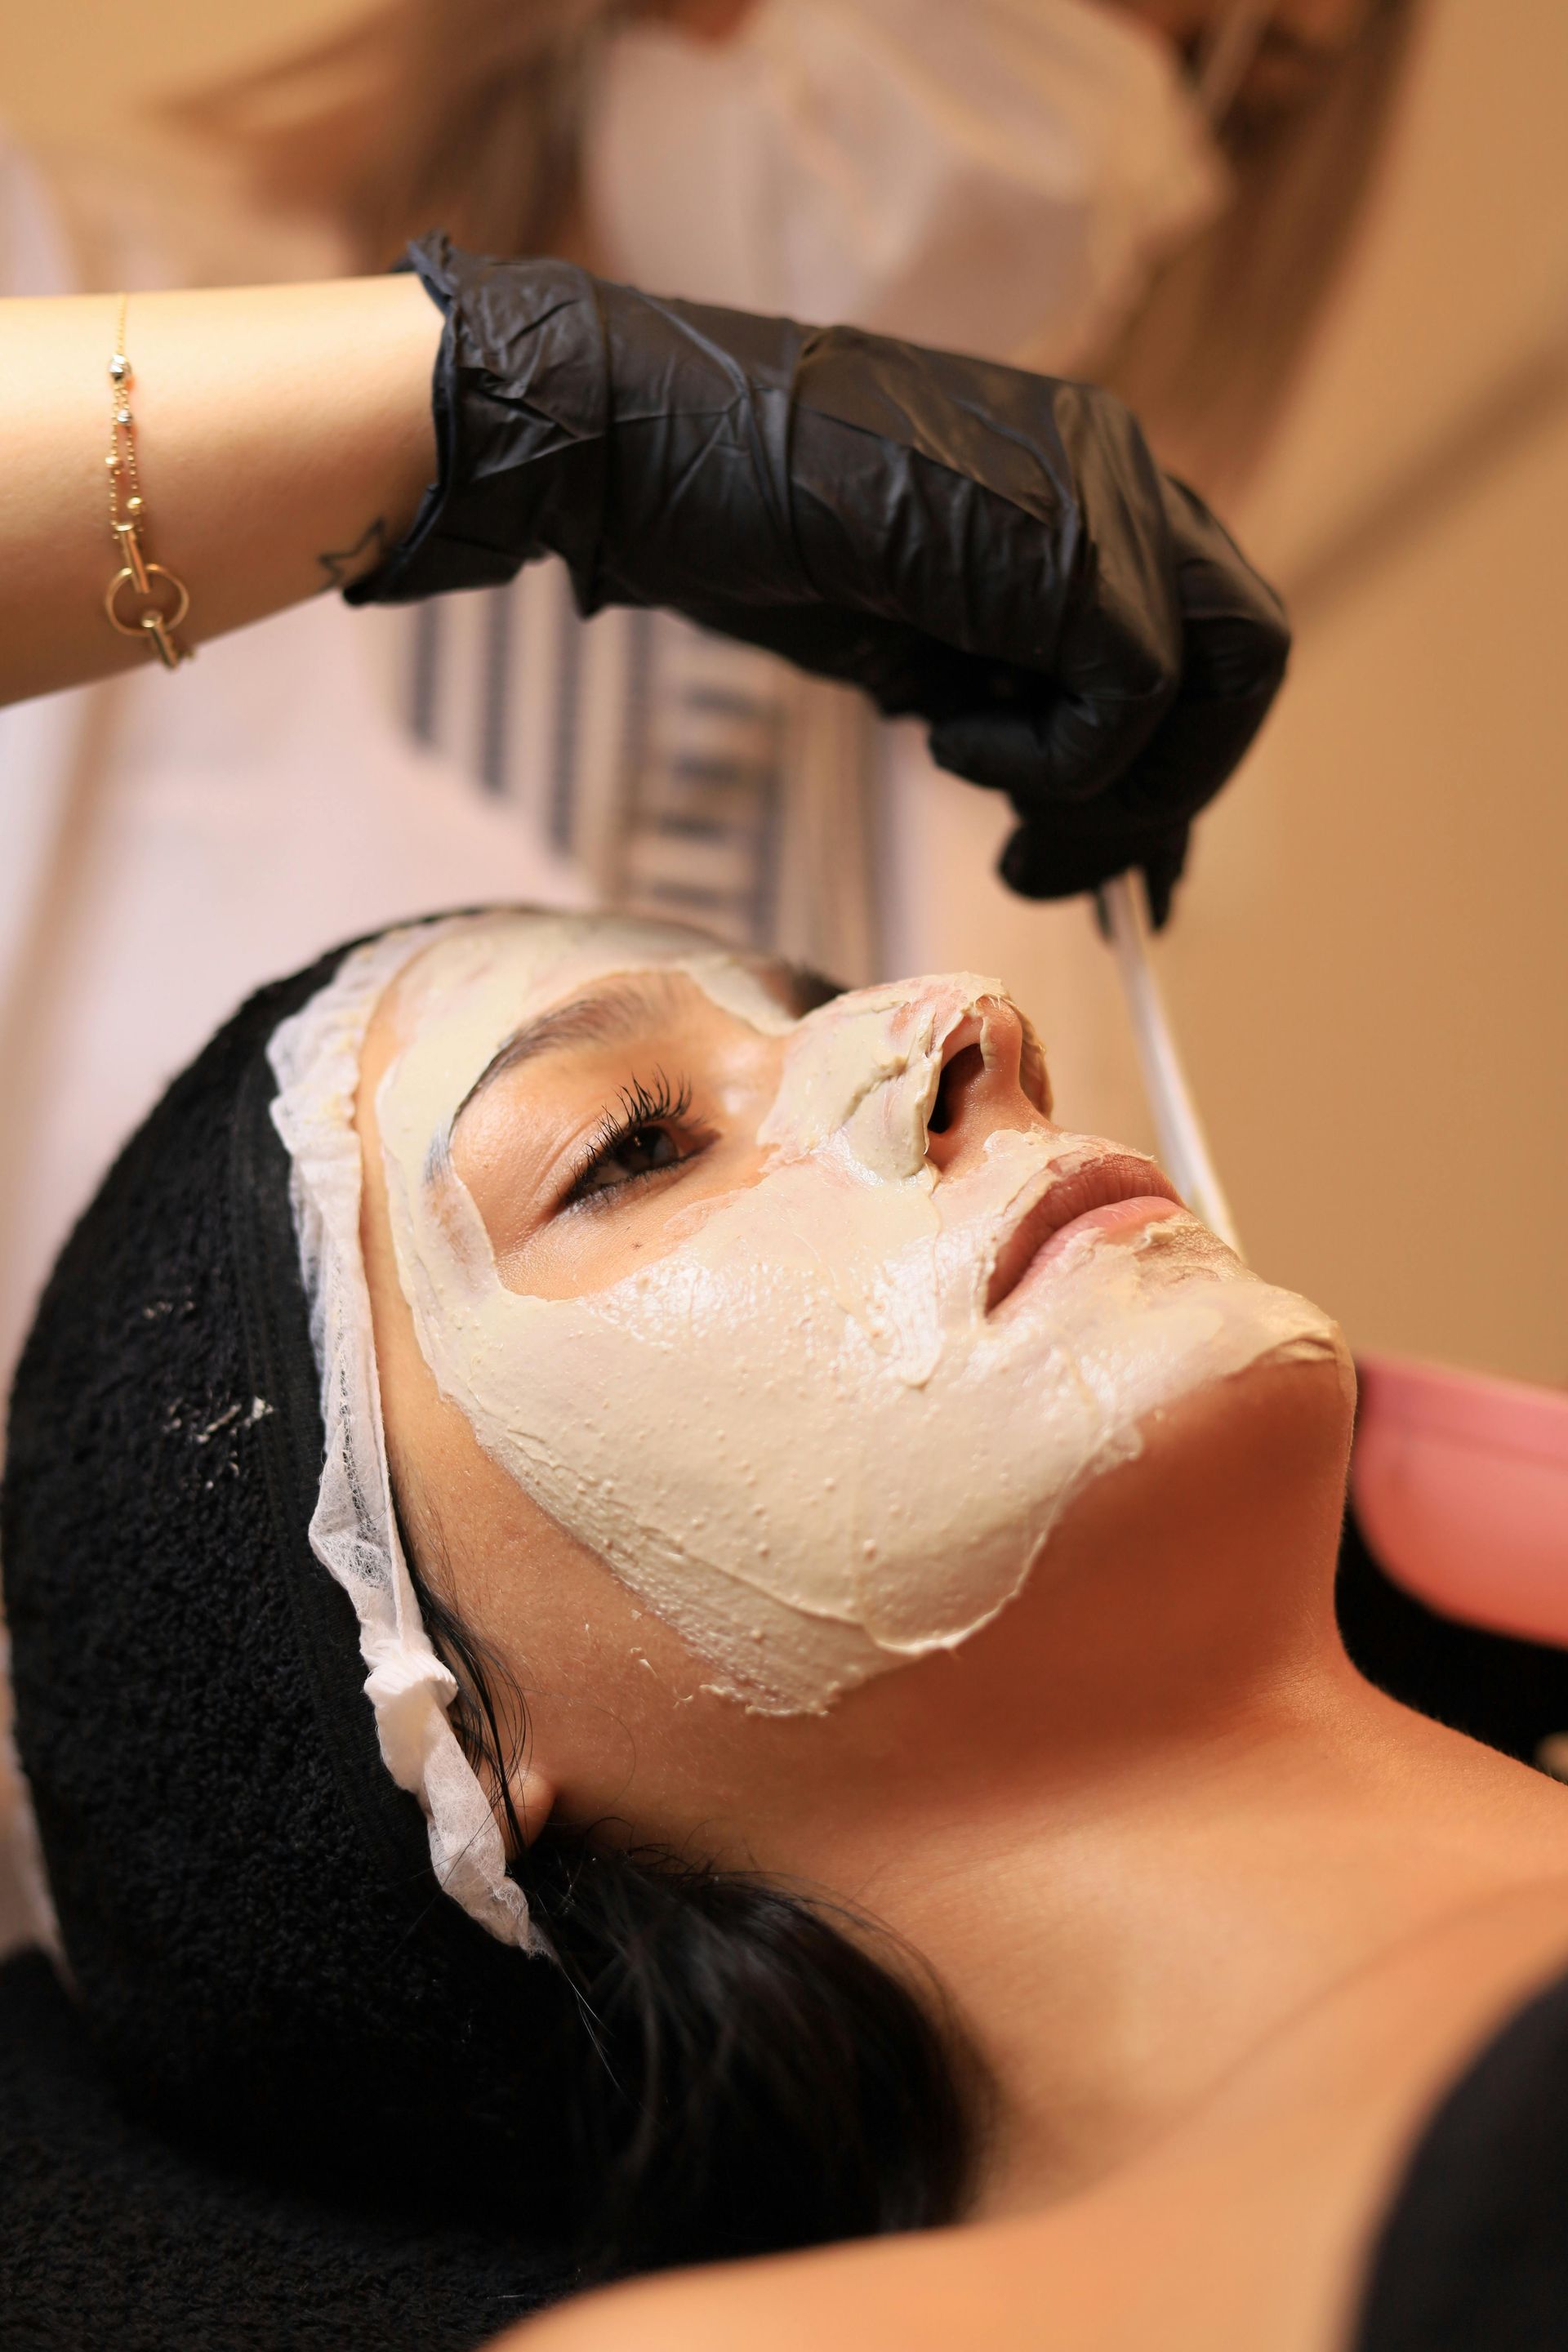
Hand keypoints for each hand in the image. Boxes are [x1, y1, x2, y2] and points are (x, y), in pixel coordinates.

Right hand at [351, 238, 1288, 922]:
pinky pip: (1131, 697)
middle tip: (1049, 863)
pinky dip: (1054, 762)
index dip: (1171, 771)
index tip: (1112, 872)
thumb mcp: (916, 642)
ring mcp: (1099, 492)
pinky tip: (941, 743)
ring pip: (1221, 679)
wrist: (643, 447)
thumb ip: (1009, 701)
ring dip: (1122, 797)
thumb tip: (1068, 818)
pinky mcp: (1062, 538)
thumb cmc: (747, 535)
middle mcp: (1117, 471)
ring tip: (1007, 838)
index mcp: (1088, 485)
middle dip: (1169, 792)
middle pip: (1247, 656)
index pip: (1199, 641)